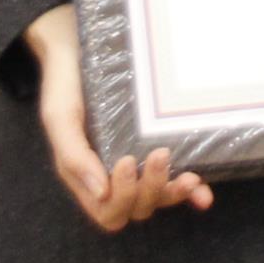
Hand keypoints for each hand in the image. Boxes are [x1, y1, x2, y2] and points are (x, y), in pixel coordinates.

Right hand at [24, 5, 211, 233]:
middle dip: (150, 190)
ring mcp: (137, 167)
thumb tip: (101, 192)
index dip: (121, 197)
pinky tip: (204, 191)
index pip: (108, 211)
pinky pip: (175, 181)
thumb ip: (73, 156)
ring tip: (188, 176)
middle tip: (159, 154)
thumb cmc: (67, 86)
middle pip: (137, 209)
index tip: (126, 161)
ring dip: (173, 193)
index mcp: (86, 177)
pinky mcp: (156, 150)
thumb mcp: (60, 118)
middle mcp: (112, 177)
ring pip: (158, 200)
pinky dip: (191, 192)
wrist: (80, 51)